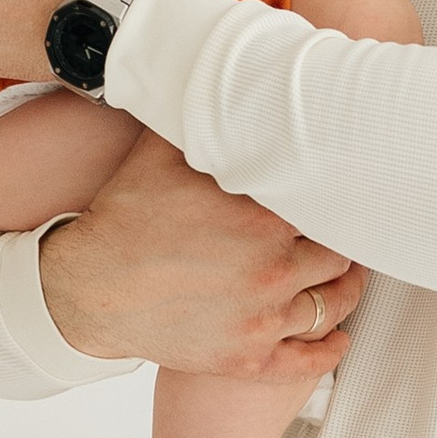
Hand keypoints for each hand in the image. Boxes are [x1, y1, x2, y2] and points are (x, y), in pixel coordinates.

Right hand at [39, 129, 366, 376]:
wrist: (83, 291)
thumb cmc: (125, 217)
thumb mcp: (162, 153)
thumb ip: (205, 118)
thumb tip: (228, 75)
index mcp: (261, 217)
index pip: (329, 203)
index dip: (341, 195)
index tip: (350, 188)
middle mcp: (270, 270)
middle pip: (341, 254)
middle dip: (346, 241)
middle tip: (353, 230)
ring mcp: (260, 319)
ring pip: (333, 305)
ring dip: (347, 290)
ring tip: (350, 276)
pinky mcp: (245, 358)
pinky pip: (306, 362)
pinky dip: (329, 351)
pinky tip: (340, 338)